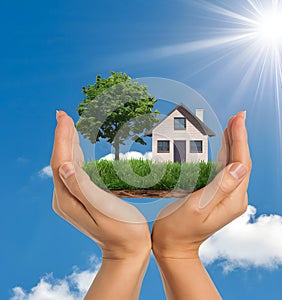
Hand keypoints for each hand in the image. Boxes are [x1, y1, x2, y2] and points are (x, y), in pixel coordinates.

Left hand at [50, 111, 150, 298]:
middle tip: (63, 115)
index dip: (62, 138)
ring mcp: (72, 200)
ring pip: (66, 165)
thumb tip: (64, 166)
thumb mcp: (104, 209)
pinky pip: (75, 172)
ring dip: (67, 144)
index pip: (61, 162)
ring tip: (68, 126)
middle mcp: (66, 199)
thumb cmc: (122, 231)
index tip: (64, 117)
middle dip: (62, 136)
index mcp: (68, 200)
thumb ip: (82, 188)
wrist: (127, 251)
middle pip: (61, 161)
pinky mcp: (81, 199)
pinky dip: (75, 156)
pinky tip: (77, 149)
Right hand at [152, 111, 251, 258]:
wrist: (174, 246)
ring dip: (233, 143)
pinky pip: (224, 170)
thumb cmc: (178, 229)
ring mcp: (226, 197)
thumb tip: (240, 166)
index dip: (240, 139)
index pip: (241, 163)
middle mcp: (234, 198)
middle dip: (239, 136)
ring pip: (233, 164)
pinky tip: (223, 145)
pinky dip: (224, 154)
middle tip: (236, 116)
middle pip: (240, 161)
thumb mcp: (196, 208)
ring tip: (231, 124)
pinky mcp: (217, 195)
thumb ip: (219, 187)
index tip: (238, 119)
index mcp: (232, 200)